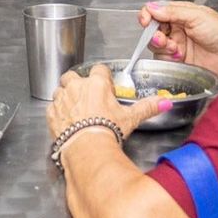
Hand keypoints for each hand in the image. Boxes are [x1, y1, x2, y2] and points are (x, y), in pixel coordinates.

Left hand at [47, 63, 168, 140]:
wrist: (87, 148)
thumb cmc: (108, 130)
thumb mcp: (131, 118)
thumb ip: (147, 107)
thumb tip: (165, 102)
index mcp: (96, 83)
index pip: (99, 70)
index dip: (102, 78)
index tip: (106, 87)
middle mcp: (76, 87)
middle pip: (73, 76)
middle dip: (78, 83)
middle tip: (87, 96)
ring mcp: (62, 99)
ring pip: (60, 90)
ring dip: (66, 97)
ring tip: (76, 110)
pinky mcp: (51, 113)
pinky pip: (52, 108)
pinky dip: (58, 112)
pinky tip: (66, 121)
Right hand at [141, 0, 217, 78]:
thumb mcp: (197, 16)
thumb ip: (173, 11)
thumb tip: (151, 7)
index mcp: (180, 13)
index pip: (155, 11)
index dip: (147, 15)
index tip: (146, 21)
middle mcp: (176, 28)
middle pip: (152, 29)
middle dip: (154, 34)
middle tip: (163, 38)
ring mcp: (176, 44)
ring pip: (155, 44)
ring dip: (161, 46)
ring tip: (175, 49)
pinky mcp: (177, 60)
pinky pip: (162, 58)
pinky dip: (167, 57)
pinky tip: (179, 56)